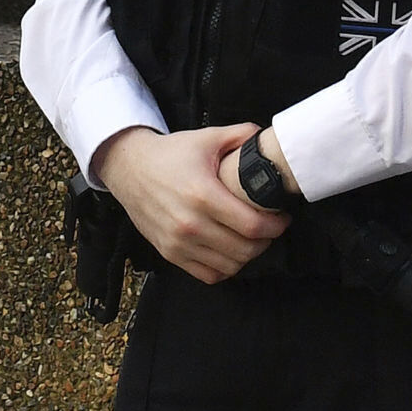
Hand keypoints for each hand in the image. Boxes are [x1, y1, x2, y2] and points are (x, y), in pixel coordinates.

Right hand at [93, 124, 287, 282]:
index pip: (252, 225)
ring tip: (253, 239)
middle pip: (244, 250)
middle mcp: (190, 224)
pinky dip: (225, 268)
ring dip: (248, 256)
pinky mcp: (170, 253)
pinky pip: (208, 275)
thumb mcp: (206, 137)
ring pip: (229, 266)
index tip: (282, 218)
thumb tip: (266, 139)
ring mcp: (178, 243)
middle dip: (266, 241)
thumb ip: (241, 135)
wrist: (129, 169)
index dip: (275, 225)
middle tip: (271, 228)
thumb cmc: (170, 154)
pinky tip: (230, 251)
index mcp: (202, 194)